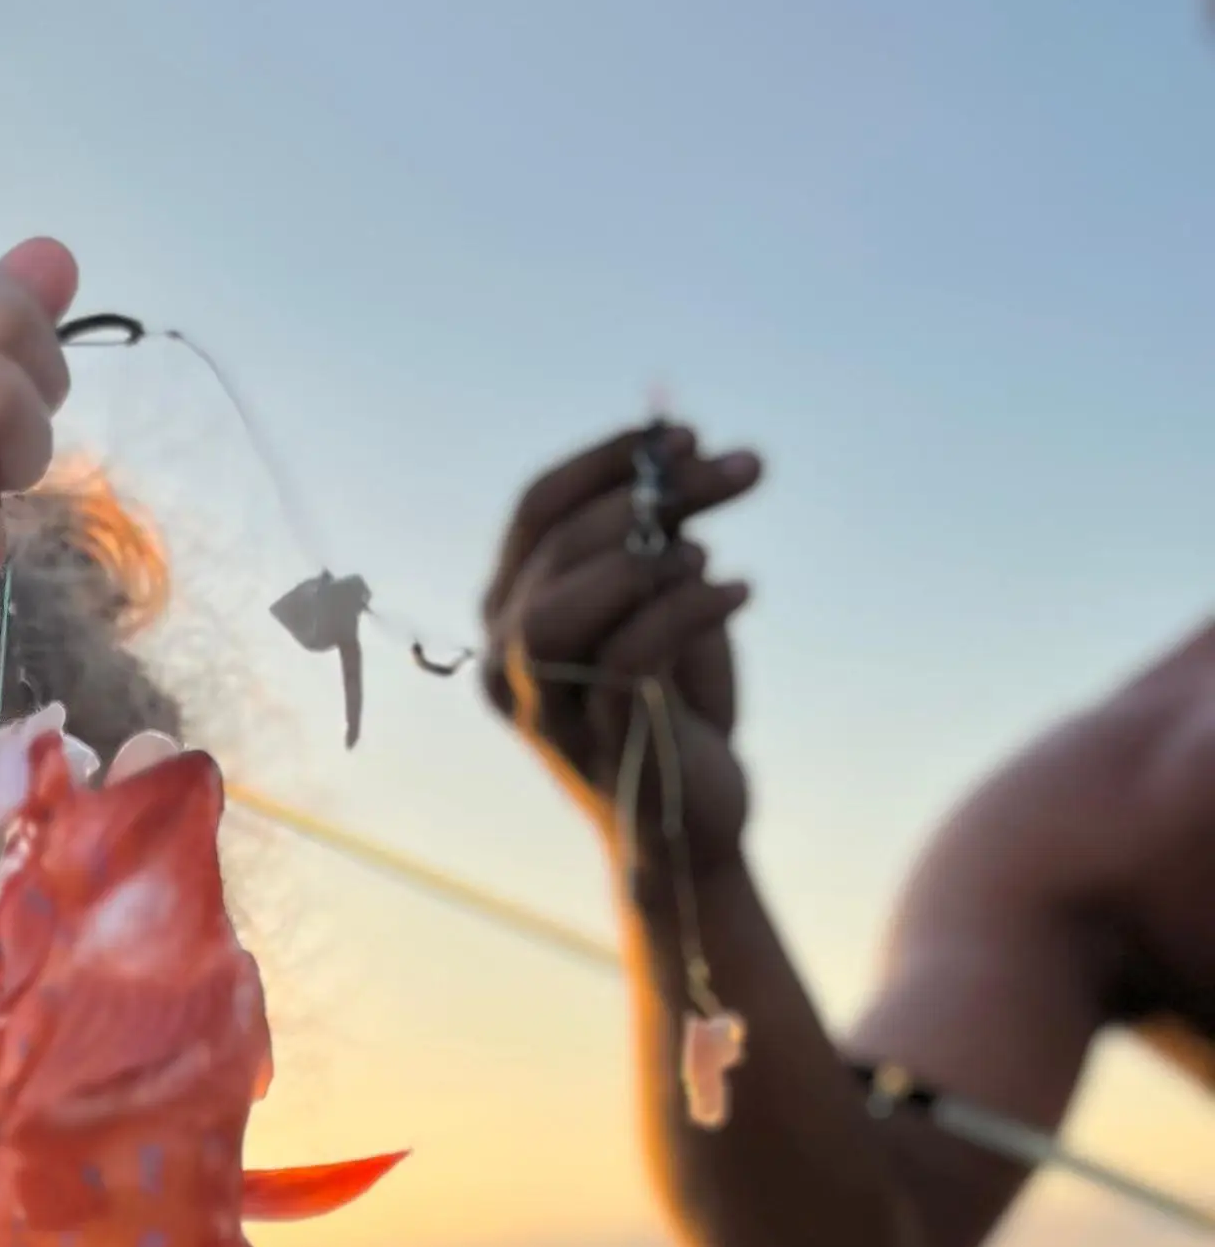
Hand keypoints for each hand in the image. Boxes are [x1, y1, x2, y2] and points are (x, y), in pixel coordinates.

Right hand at [481, 421, 763, 872]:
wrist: (695, 812)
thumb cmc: (677, 700)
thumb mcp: (664, 599)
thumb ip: (657, 533)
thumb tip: (683, 449)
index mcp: (514, 605)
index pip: (538, 507)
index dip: (609, 459)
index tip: (687, 434)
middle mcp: (507, 654)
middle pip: (557, 545)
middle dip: (651, 493)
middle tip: (737, 471)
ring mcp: (545, 704)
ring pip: (556, 610)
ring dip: (641, 560)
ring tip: (708, 553)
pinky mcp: (595, 740)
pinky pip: (627, 658)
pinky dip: (688, 610)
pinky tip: (740, 590)